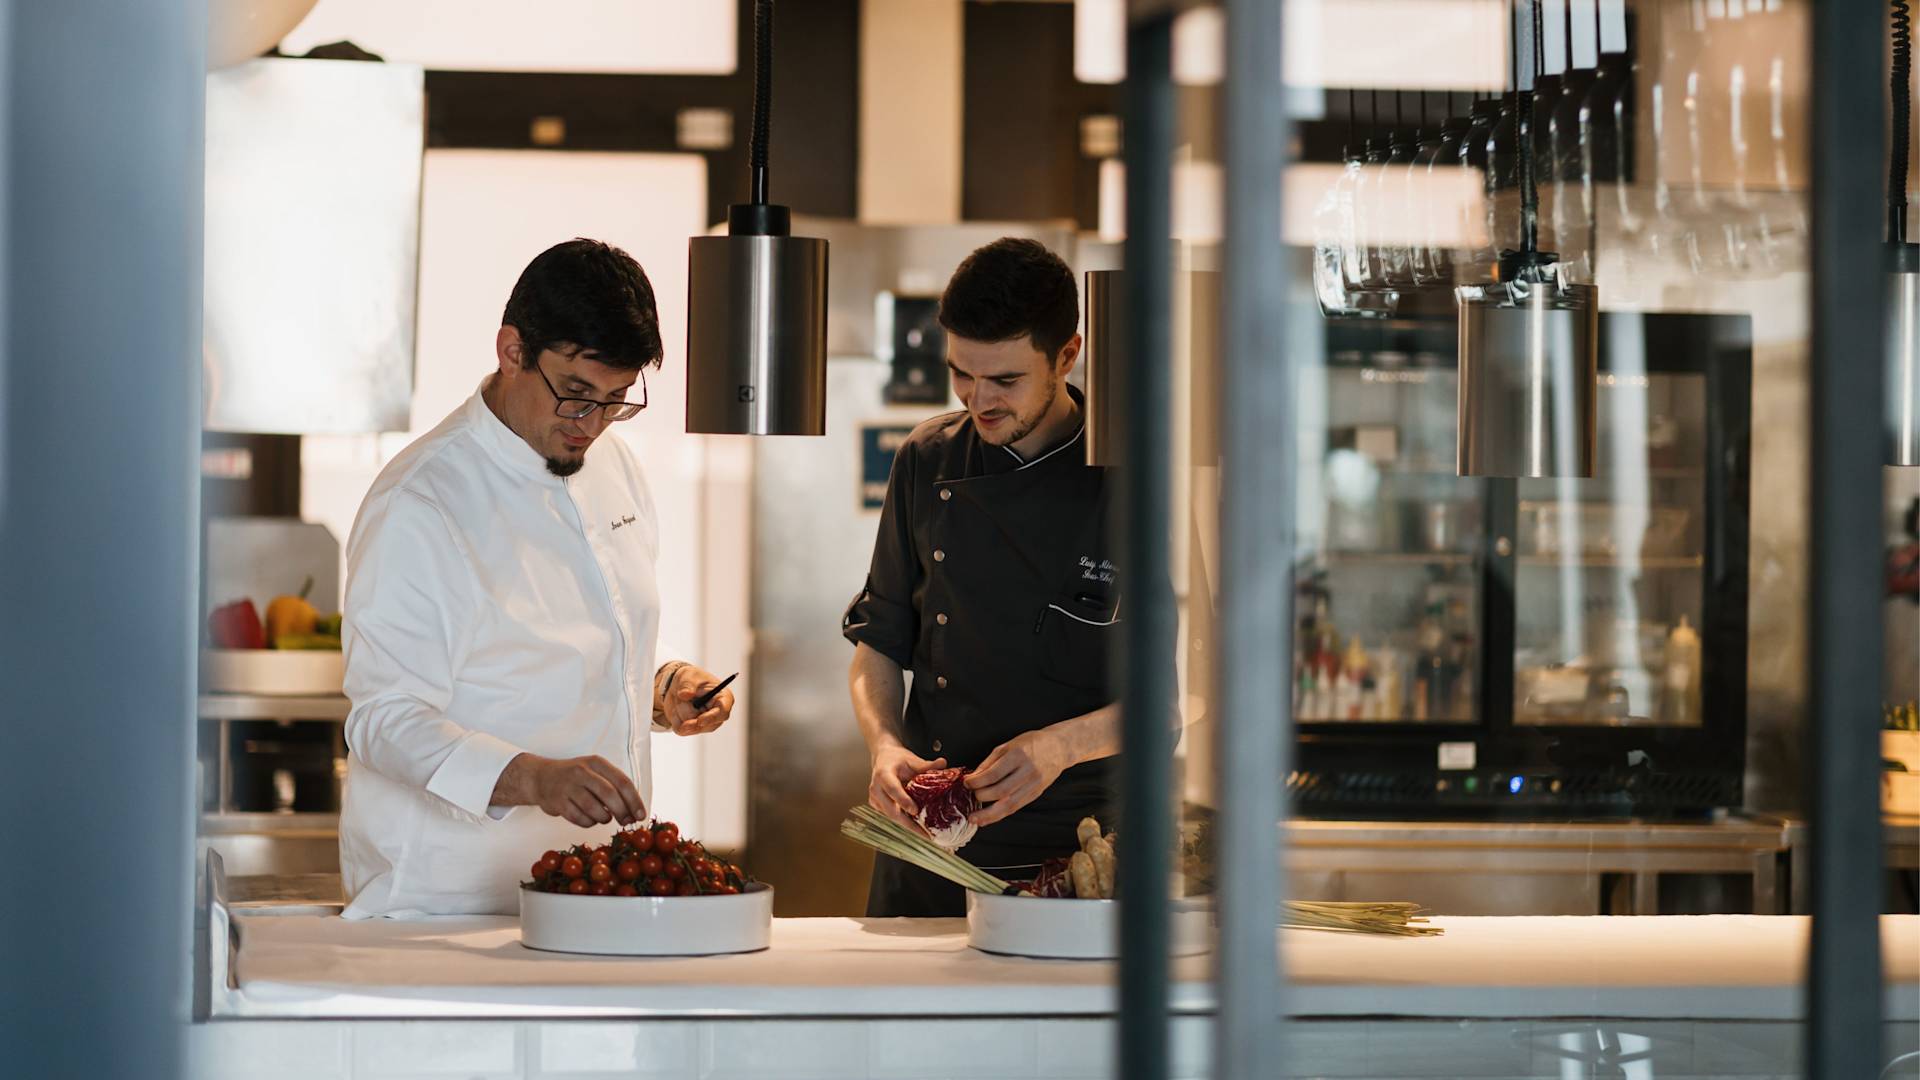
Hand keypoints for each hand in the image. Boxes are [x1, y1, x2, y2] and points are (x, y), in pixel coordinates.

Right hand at [499, 753, 644, 827]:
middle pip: (610, 795)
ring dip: (604, 818)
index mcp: (597, 763)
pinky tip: (589, 819)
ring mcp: (568, 786)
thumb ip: (613, 786)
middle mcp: (582, 772)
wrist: (541, 777)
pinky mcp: (558, 801)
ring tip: (604, 818)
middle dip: (622, 812)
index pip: (623, 782)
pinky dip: (588, 823)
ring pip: (594, 809)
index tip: (641, 815)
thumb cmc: (575, 778)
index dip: (634, 801)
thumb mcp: (595, 772)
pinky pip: (579, 818)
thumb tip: (634, 810)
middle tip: (626, 821)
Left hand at [658, 664, 734, 735]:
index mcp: (723, 698)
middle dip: (691, 718)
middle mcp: (717, 714)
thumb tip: (685, 694)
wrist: (679, 686)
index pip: (723, 712)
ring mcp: (707, 724)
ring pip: (692, 728)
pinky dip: (675, 720)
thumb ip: (687, 685)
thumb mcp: (688, 676)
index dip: (712, 718)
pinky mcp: (694, 729)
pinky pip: (682, 730)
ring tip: (681, 701)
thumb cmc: (690, 679)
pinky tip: (677, 710)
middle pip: (706, 725)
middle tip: (681, 709)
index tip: (699, 721)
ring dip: (681, 715)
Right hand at [868, 744, 945, 830]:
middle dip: (908, 823)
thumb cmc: (897, 759)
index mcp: (883, 774)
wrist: (883, 758)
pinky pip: (892, 815)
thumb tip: (943, 763)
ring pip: (892, 816)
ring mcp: (875, 799)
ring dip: (908, 825)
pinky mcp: (877, 806)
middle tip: (926, 833)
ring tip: (926, 833)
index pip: (892, 789)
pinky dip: (905, 821)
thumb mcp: (911, 759)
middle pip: (891, 810)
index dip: (903, 801)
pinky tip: (918, 827)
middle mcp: (876, 788)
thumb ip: (926, 764)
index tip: (915, 810)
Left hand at [965, 730, 1071, 827]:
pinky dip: (1000, 815)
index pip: (993, 774)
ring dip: (989, 815)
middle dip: (981, 796)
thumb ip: (990, 762)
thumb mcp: (1008, 745)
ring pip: (1009, 805)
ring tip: (974, 819)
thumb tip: (973, 778)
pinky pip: (1016, 807)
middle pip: (1000, 791)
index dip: (977, 782)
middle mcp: (1027, 771)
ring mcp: (1034, 785)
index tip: (966, 783)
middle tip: (971, 795)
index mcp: (1018, 755)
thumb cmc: (1031, 743)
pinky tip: (988, 818)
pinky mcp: (1036, 794)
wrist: (1058, 748)